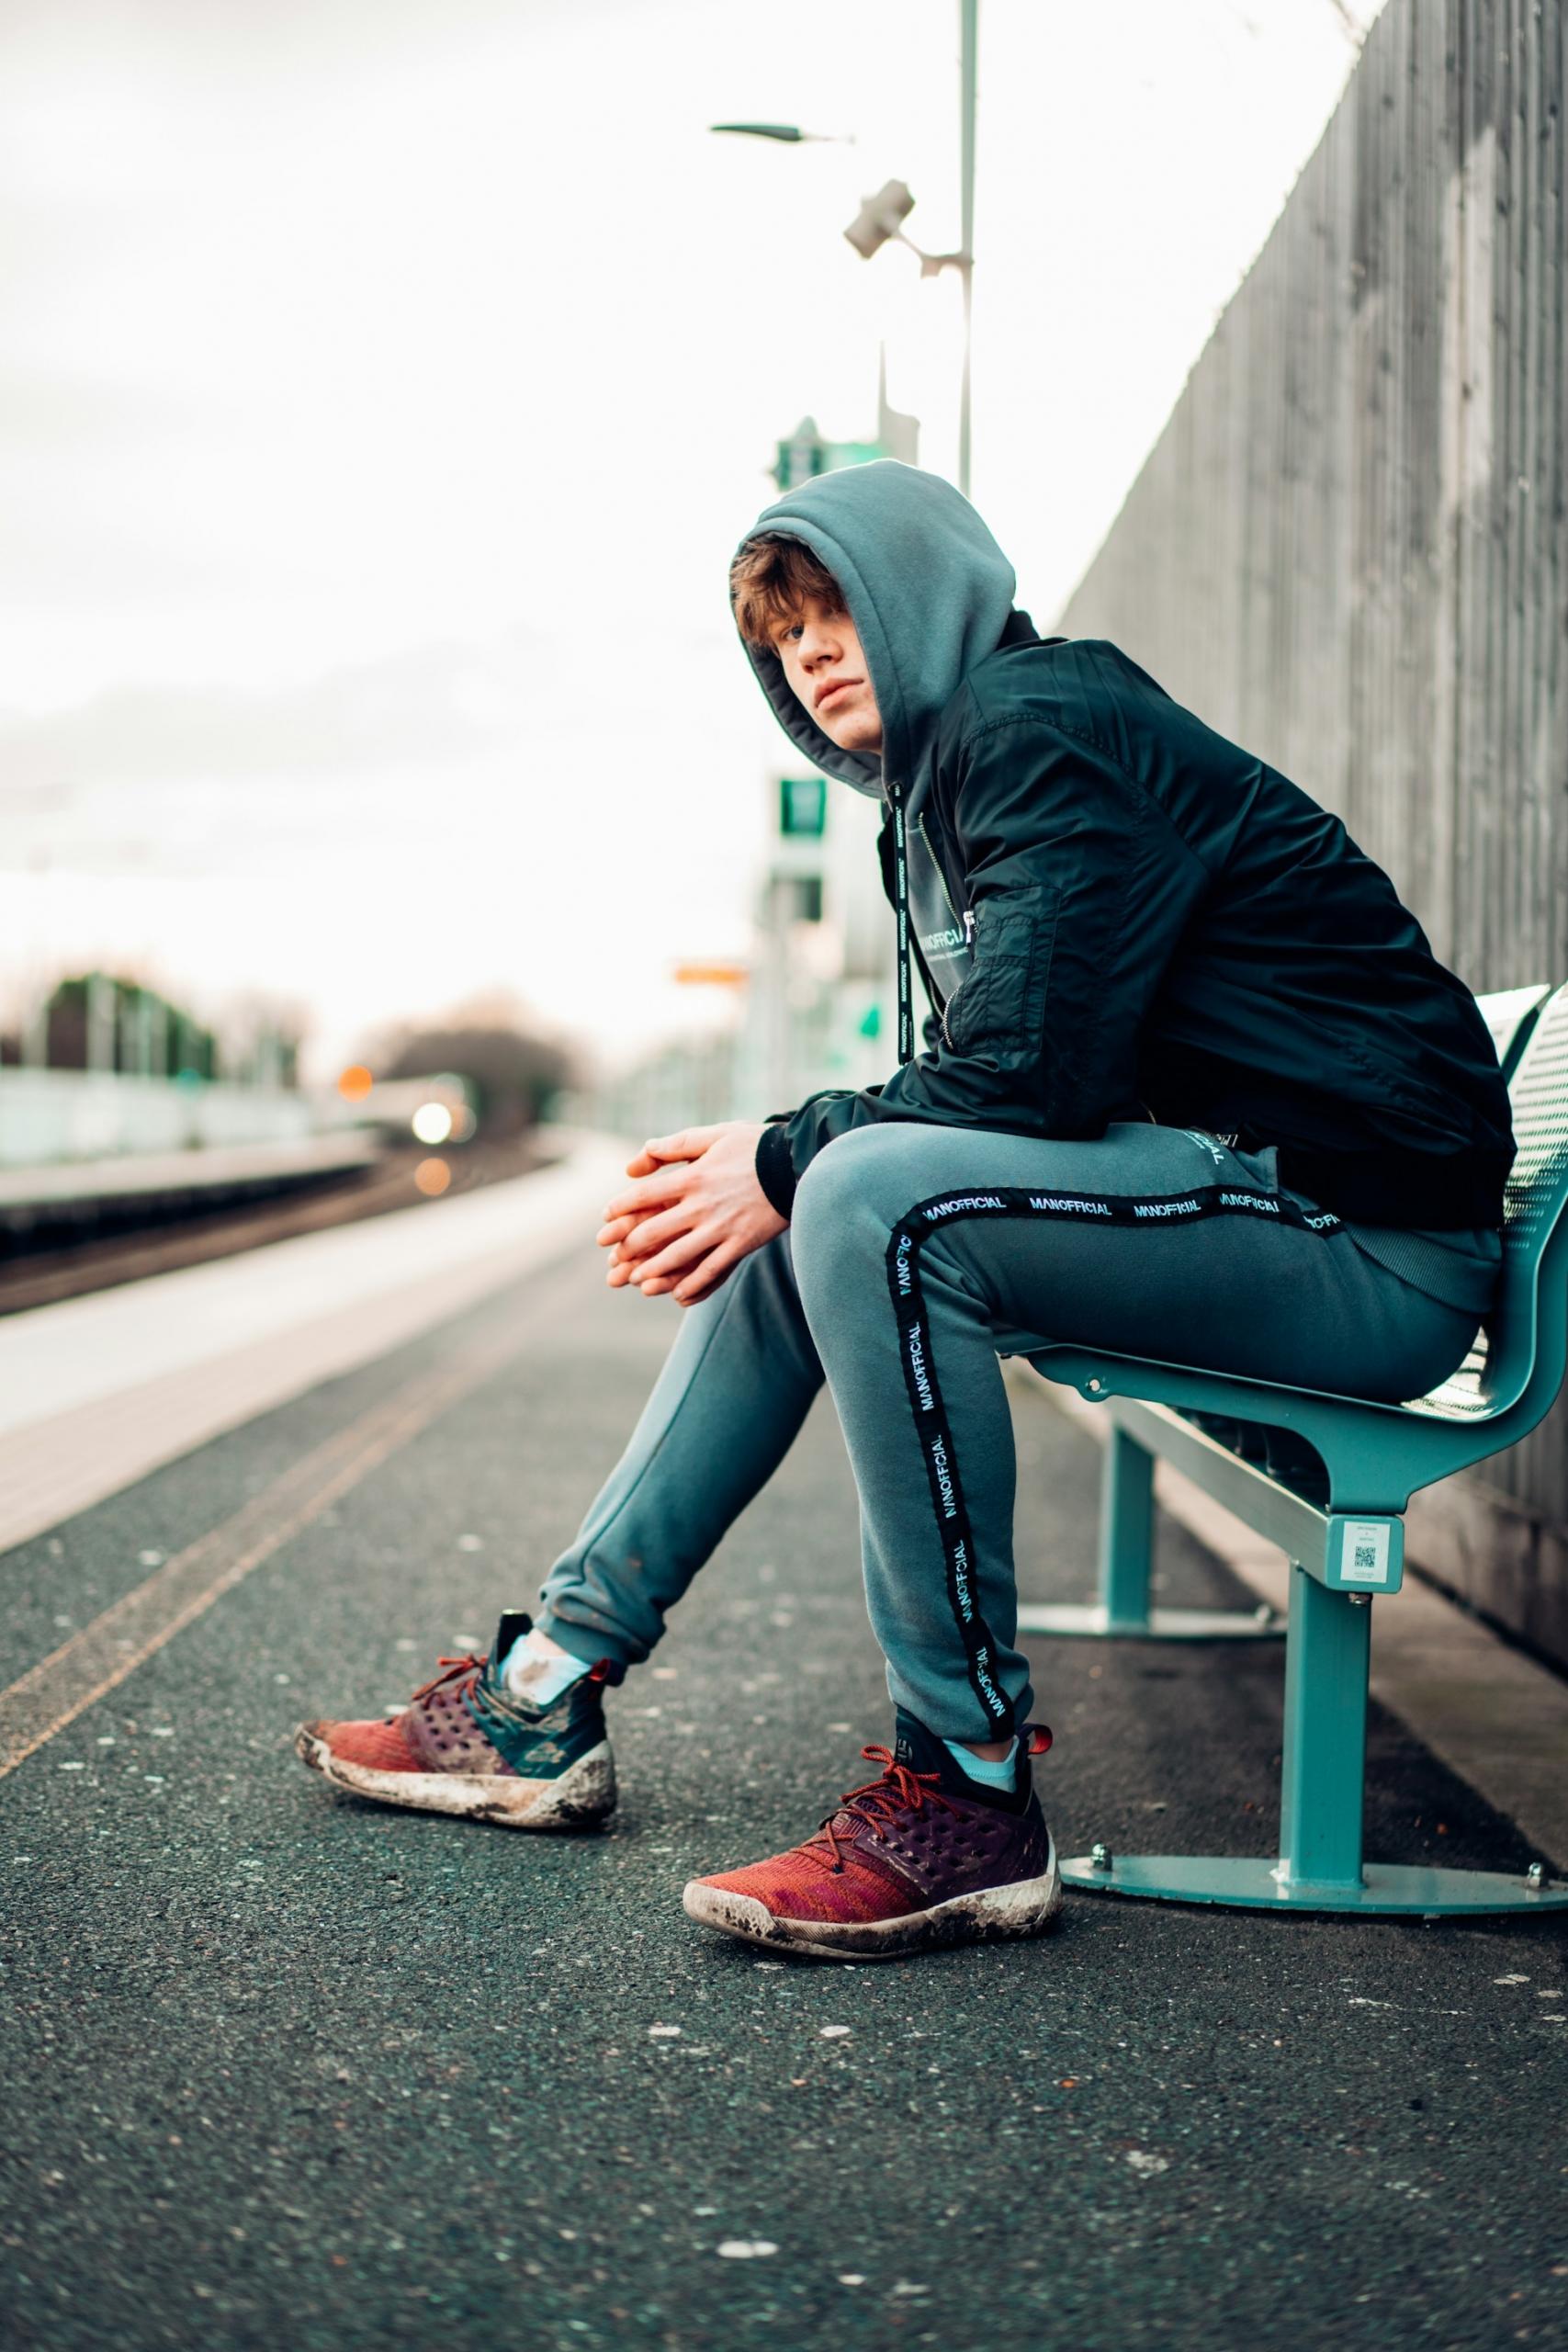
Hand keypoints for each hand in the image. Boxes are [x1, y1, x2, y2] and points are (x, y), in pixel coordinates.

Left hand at [595, 1121, 785, 1305]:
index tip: (606, 1218)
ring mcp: (722, 1226)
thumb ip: (675, 1145)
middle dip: (631, 1247)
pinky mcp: (742, 1242)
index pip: (645, 1195)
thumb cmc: (756, 1145)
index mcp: (694, 1175)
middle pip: (656, 1230)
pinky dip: (693, 1284)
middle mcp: (702, 1204)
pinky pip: (712, 1269)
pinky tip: (678, 1294)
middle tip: (616, 1257)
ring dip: (654, 1271)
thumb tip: (637, 1160)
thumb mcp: (714, 1134)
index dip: (621, 1208)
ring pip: (679, 1255)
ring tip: (638, 1281)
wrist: (798, 1163)